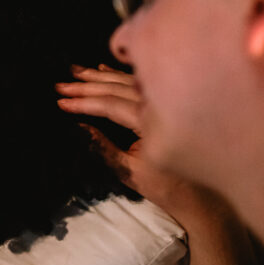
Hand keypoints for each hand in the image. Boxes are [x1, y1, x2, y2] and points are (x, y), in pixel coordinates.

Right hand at [56, 65, 232, 233]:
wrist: (204, 196)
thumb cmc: (167, 188)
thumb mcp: (130, 173)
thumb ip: (103, 148)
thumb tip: (79, 126)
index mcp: (151, 121)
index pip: (111, 105)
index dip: (84, 103)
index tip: (60, 101)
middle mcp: (160, 104)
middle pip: (117, 88)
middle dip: (86, 85)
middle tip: (60, 84)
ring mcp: (166, 101)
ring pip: (128, 81)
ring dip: (99, 76)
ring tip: (75, 71)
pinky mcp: (169, 102)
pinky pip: (140, 83)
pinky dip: (119, 75)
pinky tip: (104, 68)